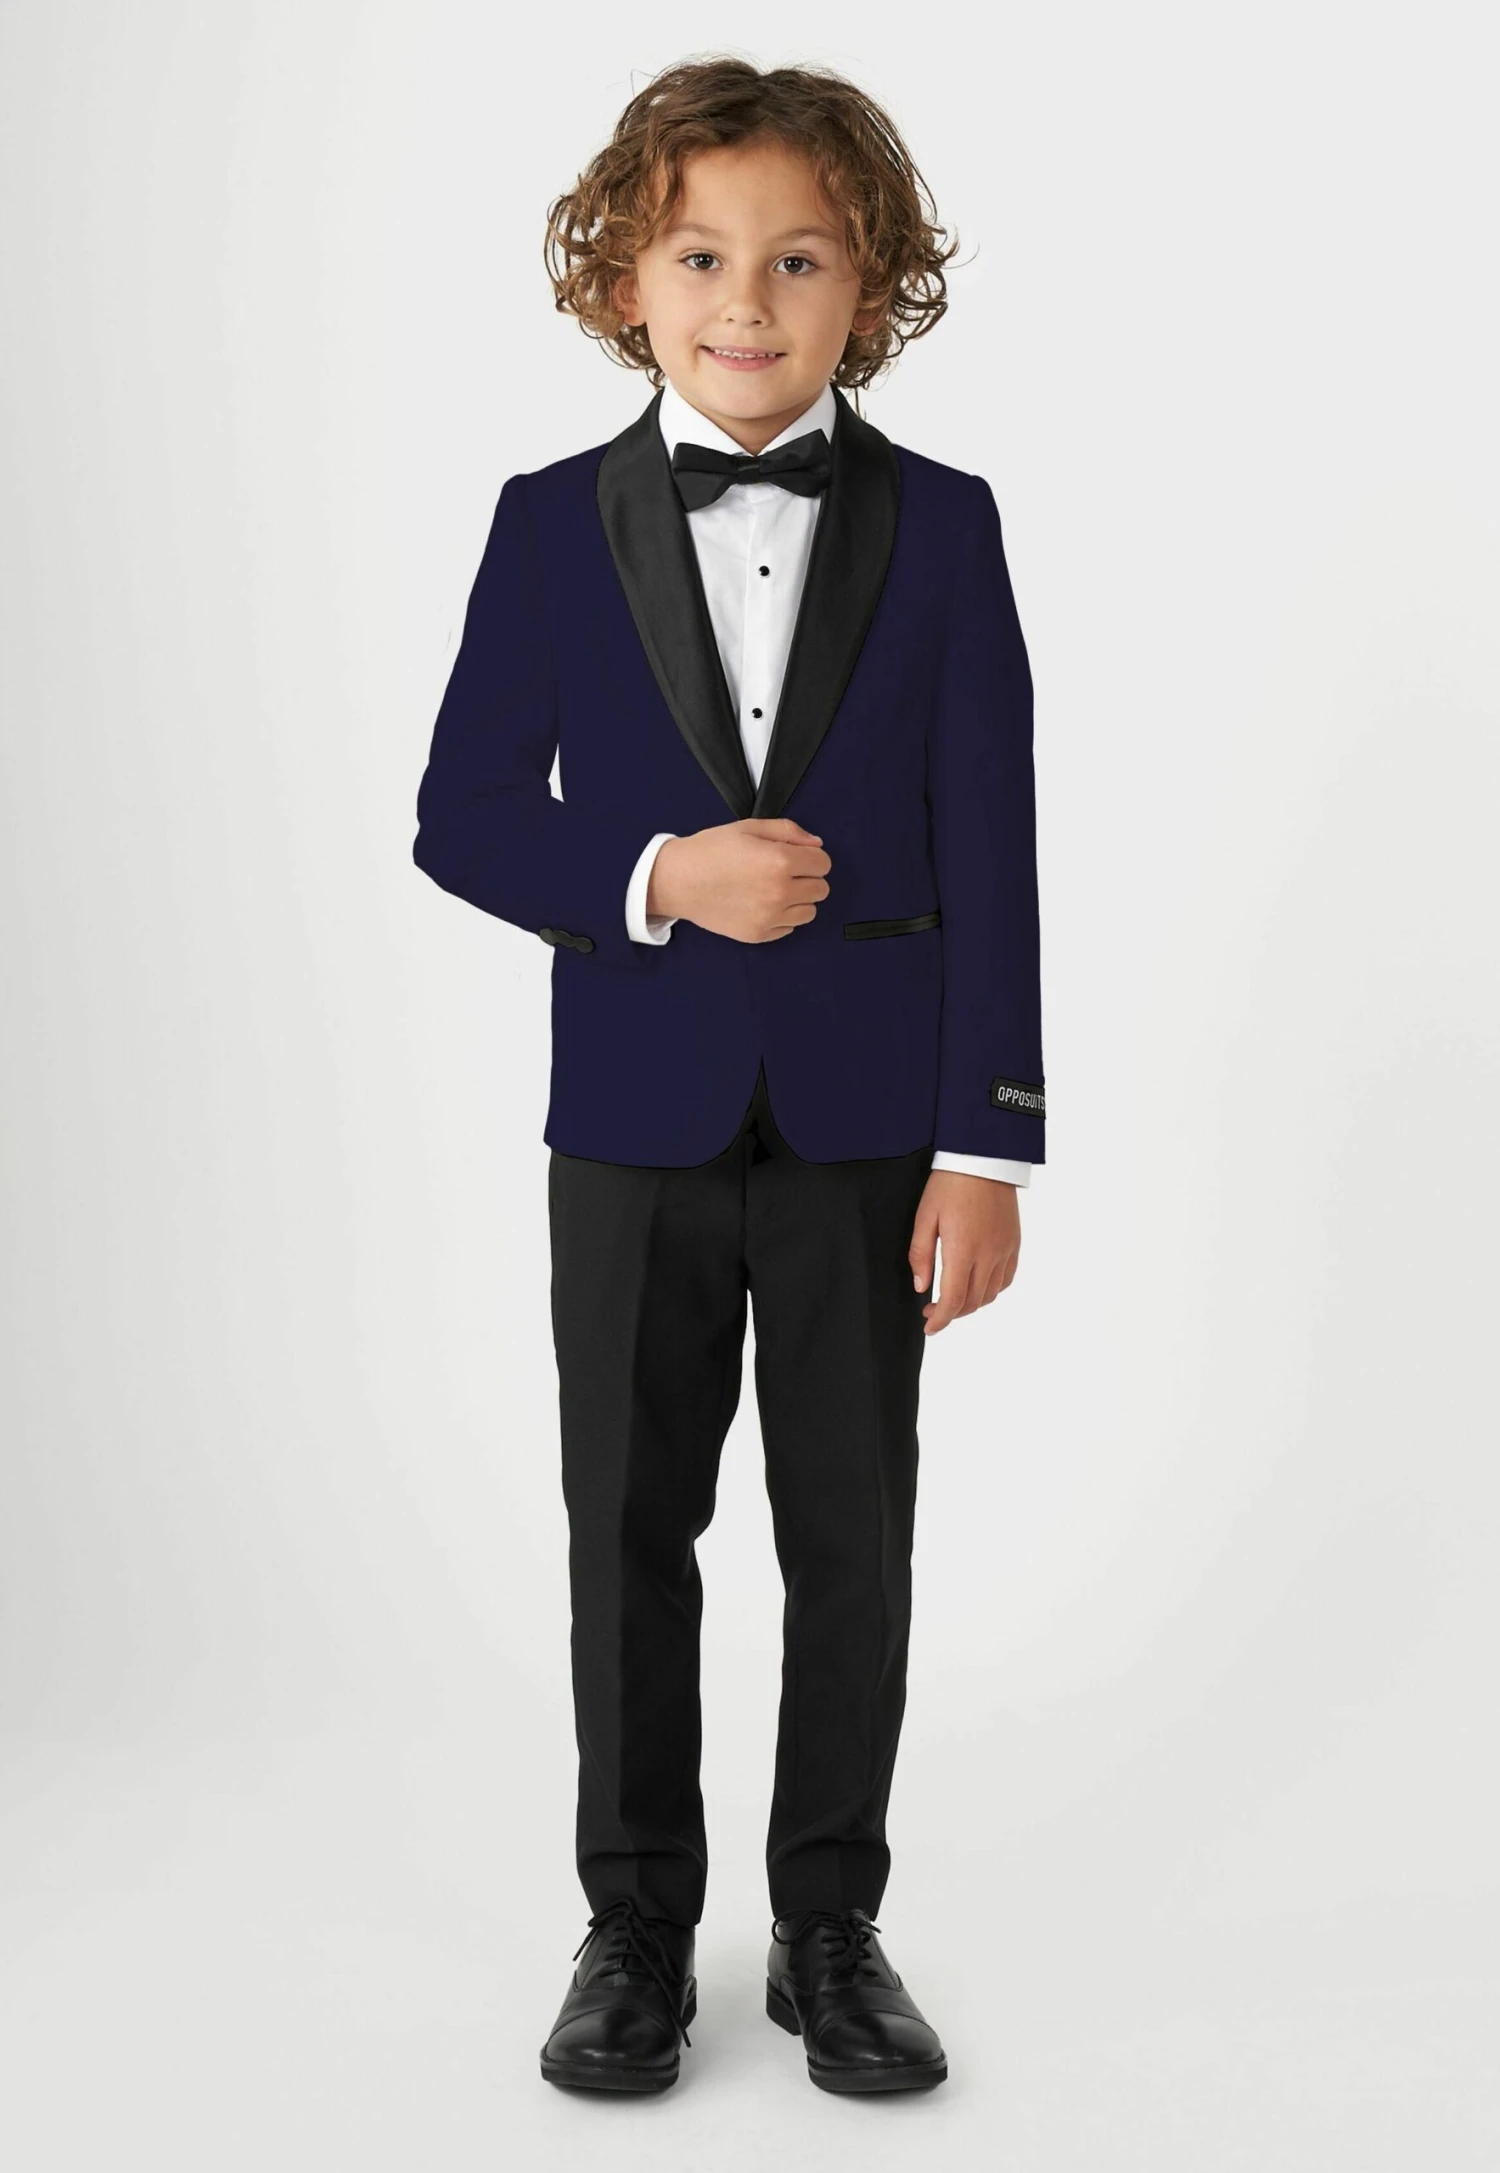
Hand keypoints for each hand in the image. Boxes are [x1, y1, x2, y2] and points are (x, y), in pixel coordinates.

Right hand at [647, 819, 830, 942]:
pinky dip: (782, 917)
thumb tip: (816, 844)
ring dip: (799, 899)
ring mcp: (770, 917)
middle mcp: (779, 892)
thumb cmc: (710, 851)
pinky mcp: (759, 934)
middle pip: (821, 889)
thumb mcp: (749, 827)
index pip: (824, 863)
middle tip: (783, 872)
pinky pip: (789, 928)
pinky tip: (762, 903)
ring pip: (810, 912)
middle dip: (807, 878)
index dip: (812, 857)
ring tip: (774, 889)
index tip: (797, 856)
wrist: (678, 881)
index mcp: (780, 861)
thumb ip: (788, 832)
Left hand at [909, 1171, 1019, 1333]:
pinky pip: (1006, 1278)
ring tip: (953, 1299)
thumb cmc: (950, 1183)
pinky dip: (991, 1290)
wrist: (984, 1158)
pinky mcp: (1014, 1242)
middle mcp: (989, 1254)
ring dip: (971, 1304)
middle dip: (952, 1314)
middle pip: (973, 1302)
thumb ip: (921, 1255)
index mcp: (964, 1250)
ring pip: (991, 1294)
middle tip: (933, 1311)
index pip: (954, 1300)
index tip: (929, 1327)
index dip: (941, 1320)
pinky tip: (978, 1284)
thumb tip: (921, 1288)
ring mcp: (1005, 1249)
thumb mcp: (925, 1216)